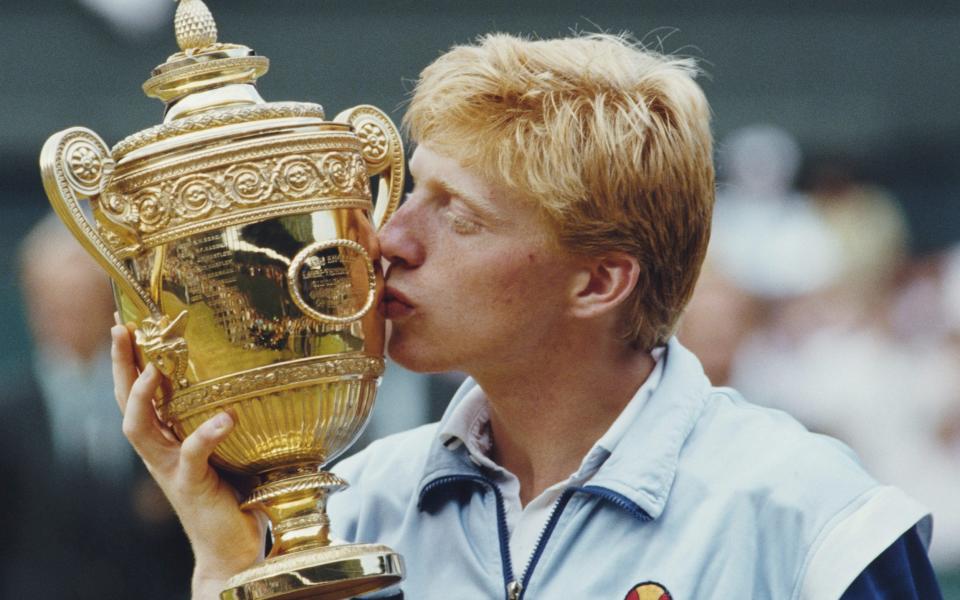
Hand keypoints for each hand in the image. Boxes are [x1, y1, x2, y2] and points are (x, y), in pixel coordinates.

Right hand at [111, 324, 264, 598]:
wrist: (234, 549)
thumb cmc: (237, 494)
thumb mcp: (232, 448)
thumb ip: (234, 417)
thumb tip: (264, 374)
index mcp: (167, 438)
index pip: (138, 392)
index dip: (128, 359)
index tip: (126, 321)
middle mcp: (160, 451)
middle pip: (125, 402)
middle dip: (120, 364)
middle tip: (120, 328)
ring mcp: (171, 469)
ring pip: (139, 428)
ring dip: (142, 396)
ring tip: (154, 369)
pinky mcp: (191, 486)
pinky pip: (191, 454)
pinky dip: (207, 433)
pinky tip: (227, 417)